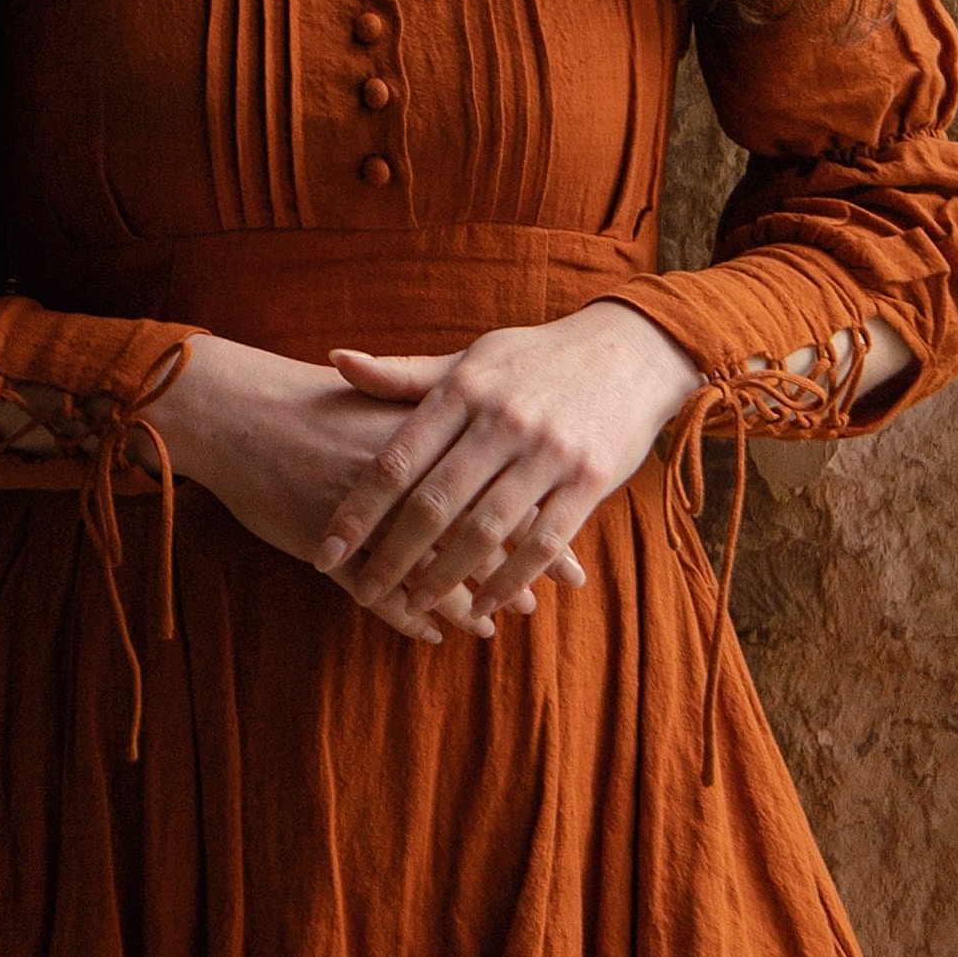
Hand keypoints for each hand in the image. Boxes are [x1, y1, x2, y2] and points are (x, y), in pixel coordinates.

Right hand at [148, 333, 547, 642]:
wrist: (238, 412)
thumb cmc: (312, 404)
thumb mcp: (385, 399)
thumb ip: (437, 421)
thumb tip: (491, 440)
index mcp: (428, 438)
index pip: (499, 485)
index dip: (535, 519)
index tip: (568, 545)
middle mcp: (407, 480)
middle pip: (474, 534)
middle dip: (510, 573)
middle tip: (539, 602)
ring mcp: (369, 517)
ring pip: (431, 572)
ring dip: (463, 603)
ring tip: (487, 624)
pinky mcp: (331, 544)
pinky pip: (377, 593)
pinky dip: (404, 616)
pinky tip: (426, 634)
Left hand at [317, 306, 707, 628]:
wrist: (631, 351)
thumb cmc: (535, 360)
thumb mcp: (470, 359)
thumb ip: (404, 375)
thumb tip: (336, 362)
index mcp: (464, 391)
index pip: (397, 460)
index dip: (358, 511)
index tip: (327, 552)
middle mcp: (502, 421)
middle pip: (435, 503)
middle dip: (393, 556)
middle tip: (363, 591)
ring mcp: (548, 452)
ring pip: (486, 530)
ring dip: (446, 576)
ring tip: (414, 604)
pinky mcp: (589, 479)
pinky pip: (543, 542)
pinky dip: (509, 579)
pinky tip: (484, 605)